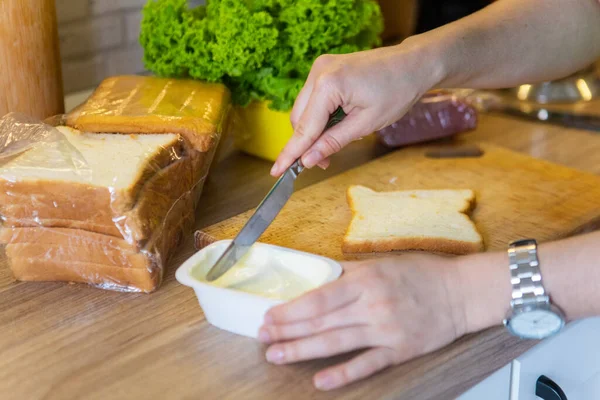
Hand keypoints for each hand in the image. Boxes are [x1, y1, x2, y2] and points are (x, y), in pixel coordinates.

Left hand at [257, 254, 467, 390]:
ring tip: (276, 356)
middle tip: (263, 337)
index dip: (290, 309)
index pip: (318, 297)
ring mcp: (385, 330)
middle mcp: (372, 304)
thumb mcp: (381, 263)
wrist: (460, 293)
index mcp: (365, 280)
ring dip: (303, 350)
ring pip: (336, 342)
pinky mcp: (399, 350)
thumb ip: (348, 272)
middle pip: (321, 320)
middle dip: (287, 330)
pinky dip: (343, 373)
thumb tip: (318, 277)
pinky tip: (320, 380)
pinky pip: (366, 364)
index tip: (269, 315)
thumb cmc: (422, 274)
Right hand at [270, 40, 444, 175]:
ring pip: (304, 110)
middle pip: (299, 119)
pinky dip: (319, 118)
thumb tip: (307, 160)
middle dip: (306, 144)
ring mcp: (320, 68)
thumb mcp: (365, 124)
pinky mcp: (325, 69)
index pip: (304, 127)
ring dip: (313, 132)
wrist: (412, 64)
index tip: (277, 172)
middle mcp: (318, 72)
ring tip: (332, 148)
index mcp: (328, 85)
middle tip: (322, 164)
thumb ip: (332, 142)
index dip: (290, 153)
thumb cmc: (397, 91)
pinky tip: (334, 128)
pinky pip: (313, 100)